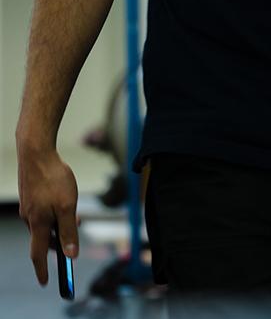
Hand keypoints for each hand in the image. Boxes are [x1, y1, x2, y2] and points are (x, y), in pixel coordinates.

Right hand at [16, 146, 78, 284]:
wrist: (37, 153)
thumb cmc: (53, 178)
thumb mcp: (67, 206)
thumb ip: (68, 231)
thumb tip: (70, 254)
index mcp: (38, 223)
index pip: (37, 254)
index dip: (42, 270)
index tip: (46, 282)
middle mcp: (29, 218)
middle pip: (43, 240)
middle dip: (57, 244)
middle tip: (72, 244)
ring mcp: (29, 207)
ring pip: (45, 225)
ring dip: (59, 227)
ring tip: (75, 217)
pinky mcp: (31, 197)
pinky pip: (43, 214)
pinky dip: (55, 215)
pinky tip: (65, 203)